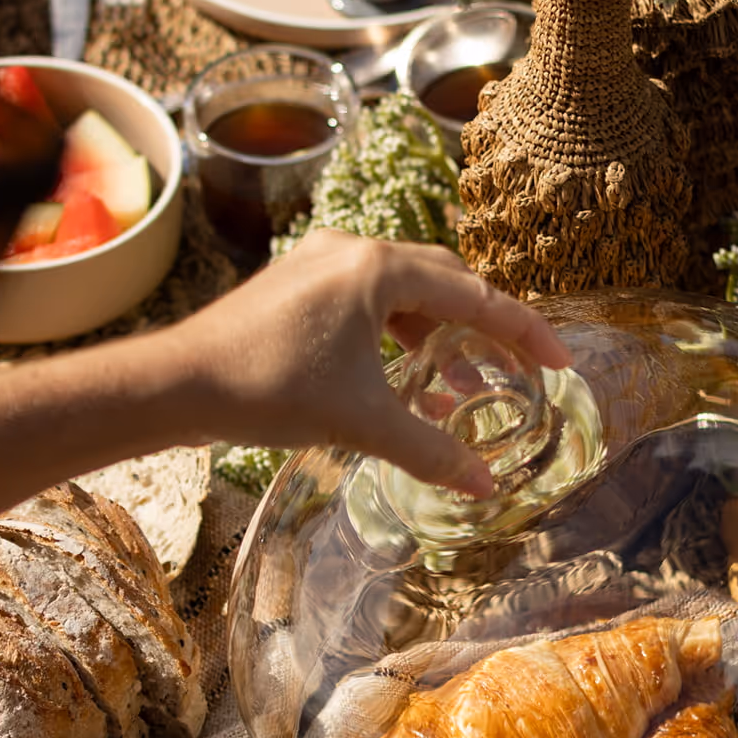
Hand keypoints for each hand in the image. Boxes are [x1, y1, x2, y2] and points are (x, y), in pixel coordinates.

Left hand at [164, 230, 571, 496]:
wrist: (178, 382)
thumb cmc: (268, 389)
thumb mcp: (361, 422)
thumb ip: (431, 450)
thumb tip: (484, 486)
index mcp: (377, 269)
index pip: (474, 294)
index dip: (523, 331)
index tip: (559, 361)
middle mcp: (351, 251)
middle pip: (443, 280)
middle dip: (484, 325)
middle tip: (517, 366)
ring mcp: (318, 263)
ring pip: (401, 289)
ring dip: (436, 332)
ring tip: (460, 384)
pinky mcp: (293, 283)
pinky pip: (365, 299)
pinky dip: (395, 331)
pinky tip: (401, 375)